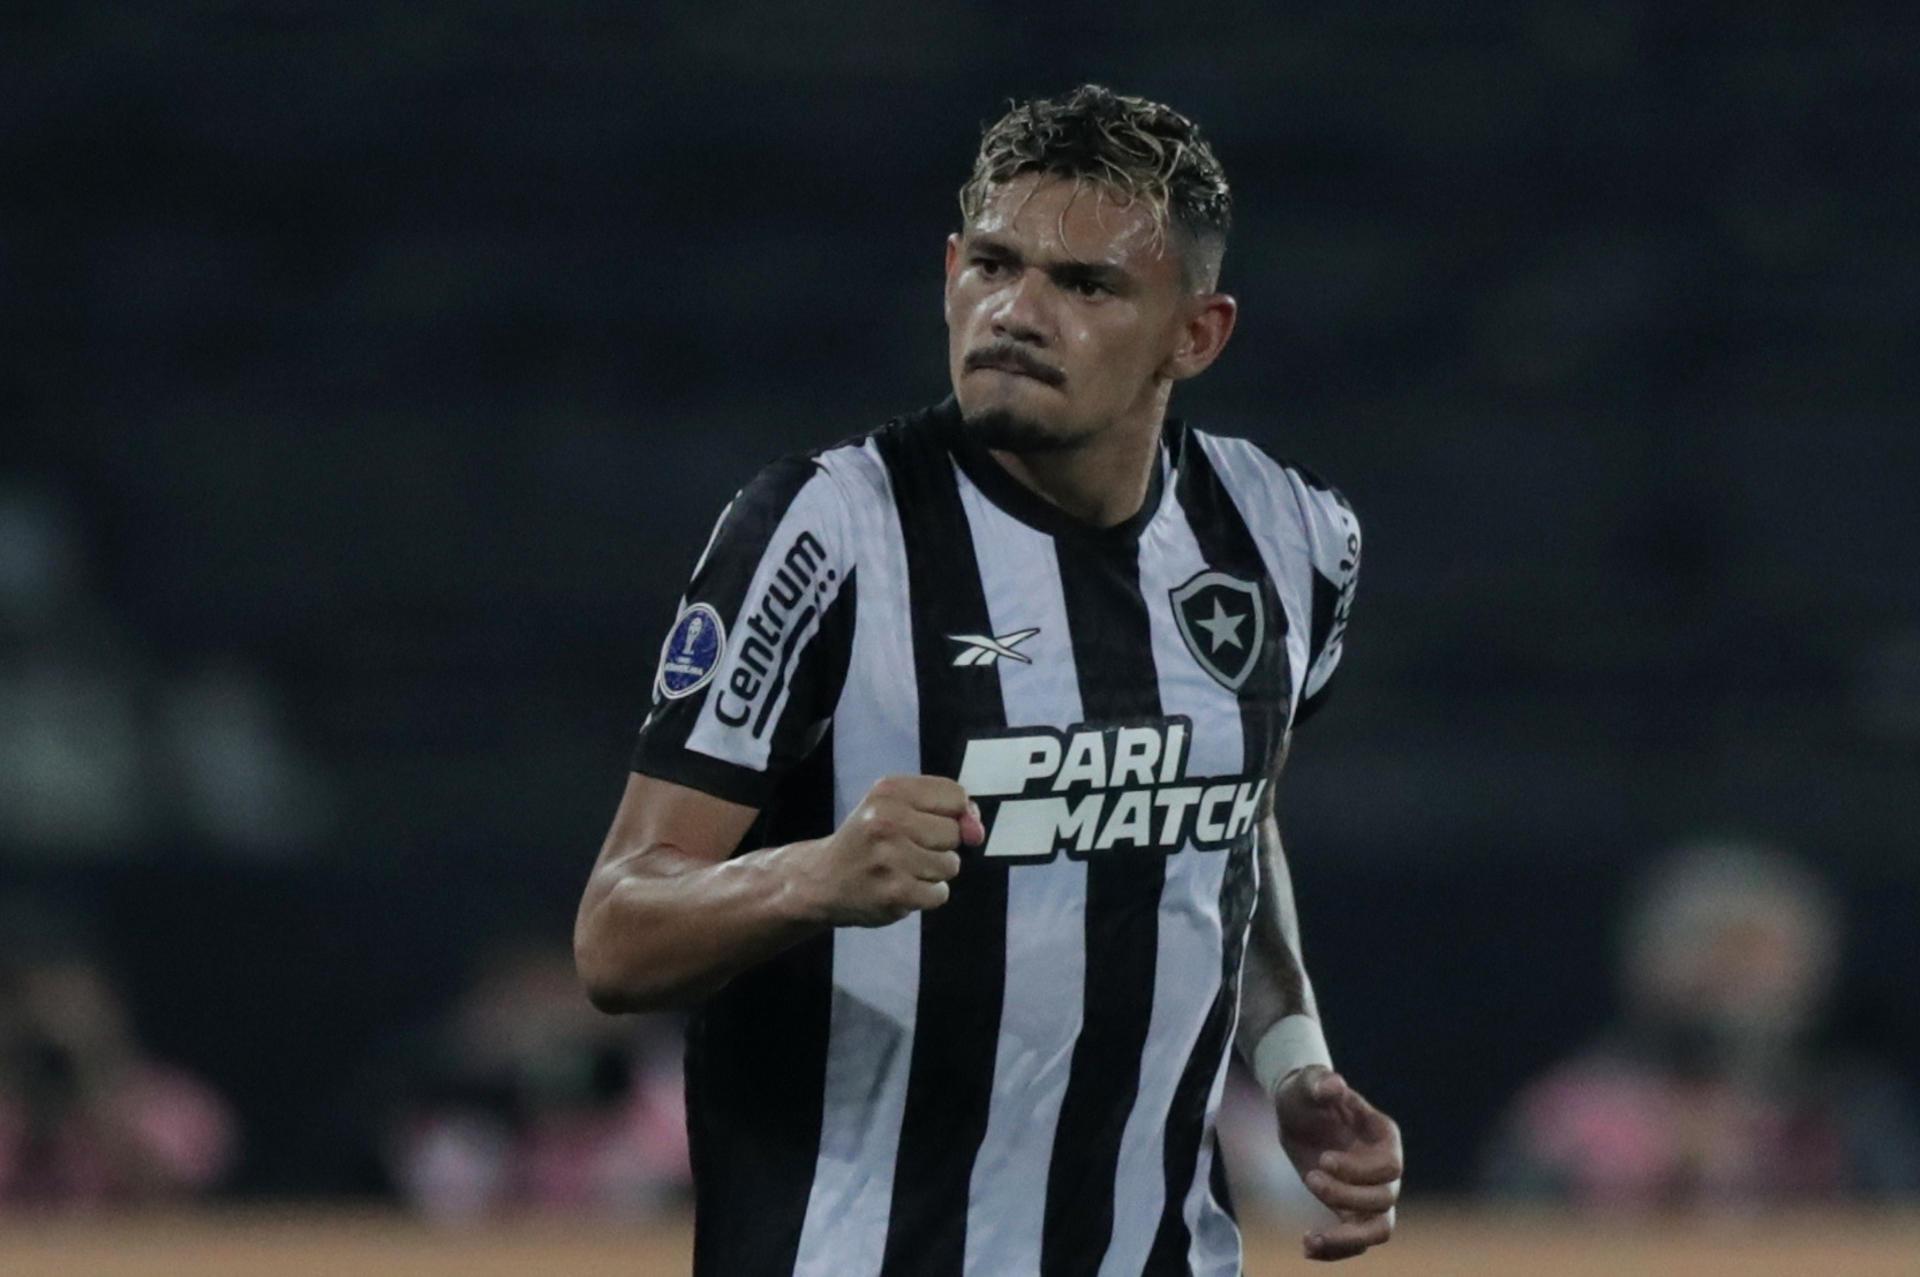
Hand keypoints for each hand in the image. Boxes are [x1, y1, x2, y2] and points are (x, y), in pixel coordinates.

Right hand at [794, 775, 984, 926]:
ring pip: (951, 865)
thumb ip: (946, 810)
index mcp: (889, 791)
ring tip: (902, 869)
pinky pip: (940, 893)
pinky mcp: (895, 893)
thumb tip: (976, 832)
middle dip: (940, 845)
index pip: (956, 796)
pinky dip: (926, 895)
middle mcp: (887, 820)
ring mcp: (890, 858)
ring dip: (934, 872)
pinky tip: (900, 888)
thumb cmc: (871, 840)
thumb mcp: (897, 808)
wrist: (823, 880)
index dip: (956, 813)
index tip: (933, 822)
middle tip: (907, 848)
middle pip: (955, 833)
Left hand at [1275, 1065, 1401, 1261]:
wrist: (1297, 1113)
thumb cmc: (1307, 1093)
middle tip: (1310, 1177)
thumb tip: (1333, 1086)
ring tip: (1310, 1238)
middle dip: (1346, 1195)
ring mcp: (1371, 1192)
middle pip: (1385, 1199)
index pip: (1390, 1166)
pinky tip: (1306, 1246)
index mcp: (1383, 1136)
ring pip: (1378, 1229)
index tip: (1323, 1159)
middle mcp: (1385, 1169)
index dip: (1359, 1170)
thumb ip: (1320, 1083)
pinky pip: (1356, 1241)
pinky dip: (1335, 1250)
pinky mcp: (1351, 1210)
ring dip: (1347, 1238)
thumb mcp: (1308, 1083)